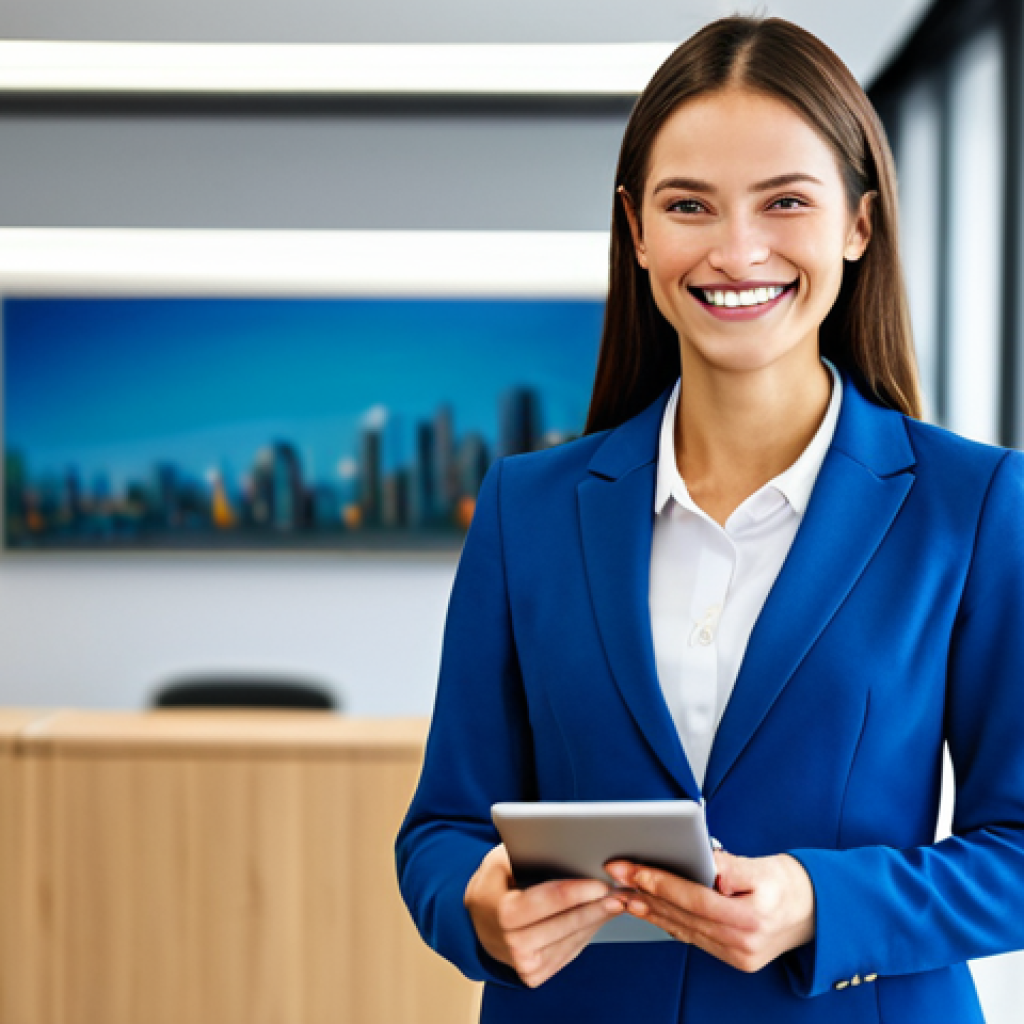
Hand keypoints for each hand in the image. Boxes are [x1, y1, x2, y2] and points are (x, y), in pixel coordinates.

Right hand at [464, 844, 627, 986]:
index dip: (578, 892)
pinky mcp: (536, 975)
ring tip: (617, 902)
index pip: (549, 900)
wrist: (477, 922)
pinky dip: (587, 932)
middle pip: (566, 923)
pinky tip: (599, 916)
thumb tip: (560, 842)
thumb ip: (524, 852)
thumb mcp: (499, 861)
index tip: (601, 883)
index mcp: (503, 913)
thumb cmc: (494, 884)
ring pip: (572, 939)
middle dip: (596, 907)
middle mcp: (513, 945)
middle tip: (621, 893)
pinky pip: (570, 951)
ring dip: (597, 920)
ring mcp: (525, 964)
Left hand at [604, 851, 814, 972]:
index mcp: (751, 921)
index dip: (659, 882)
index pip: (693, 899)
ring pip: (683, 929)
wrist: (820, 912)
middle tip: (615, 875)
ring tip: (623, 893)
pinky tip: (650, 910)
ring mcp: (737, 956)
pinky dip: (670, 922)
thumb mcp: (764, 866)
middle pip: (682, 916)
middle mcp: (742, 945)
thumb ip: (729, 865)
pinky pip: (694, 938)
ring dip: (650, 911)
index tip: (631, 869)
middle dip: (644, 894)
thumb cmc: (792, 883)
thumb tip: (699, 857)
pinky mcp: (734, 958)